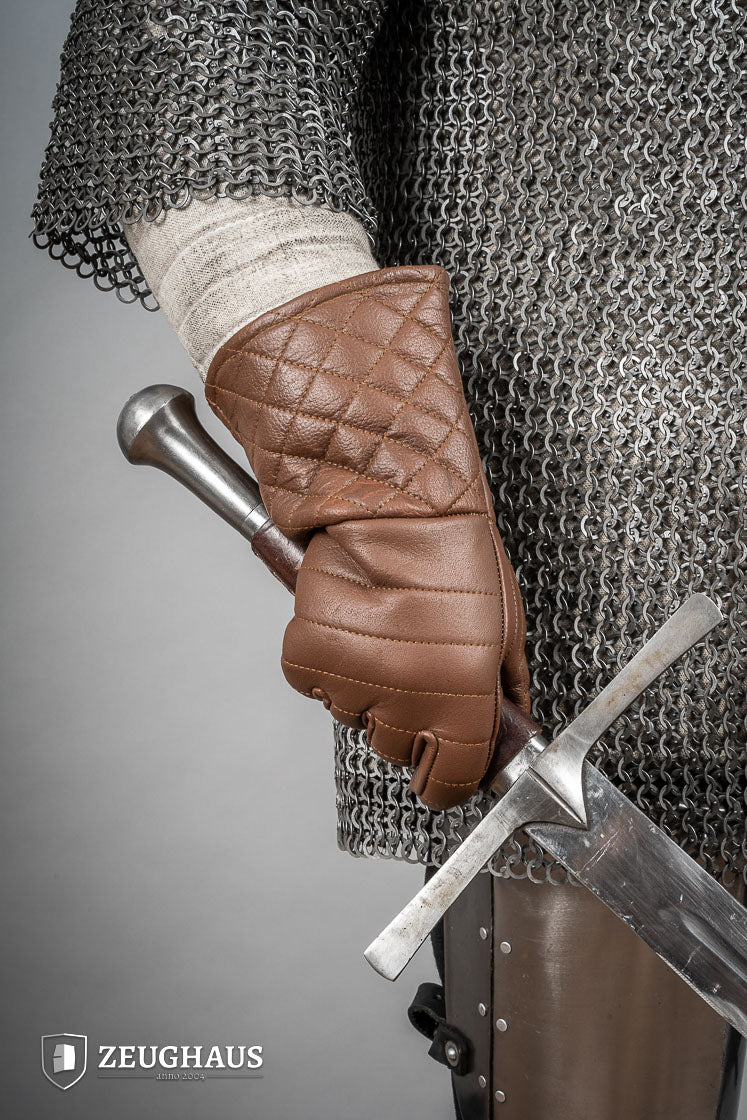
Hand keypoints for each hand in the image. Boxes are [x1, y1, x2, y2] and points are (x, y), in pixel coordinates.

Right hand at [206, 264, 529, 808]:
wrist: (389, 498)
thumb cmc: (454, 548)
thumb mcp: (507, 622)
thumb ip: (504, 688)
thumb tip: (506, 728)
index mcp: (462, 696)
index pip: (448, 782)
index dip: (445, 775)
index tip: (442, 764)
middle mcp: (405, 698)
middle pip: (396, 746)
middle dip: (407, 713)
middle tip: (414, 659)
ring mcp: (351, 681)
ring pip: (354, 713)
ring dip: (367, 682)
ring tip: (383, 628)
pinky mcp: (308, 658)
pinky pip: (317, 681)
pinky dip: (329, 659)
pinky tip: (352, 621)